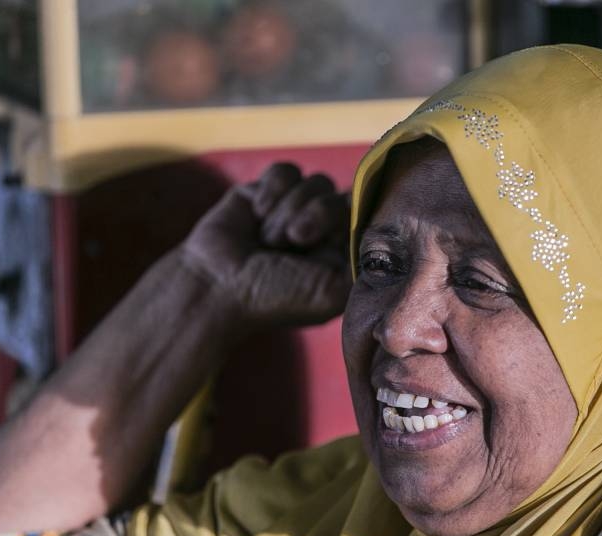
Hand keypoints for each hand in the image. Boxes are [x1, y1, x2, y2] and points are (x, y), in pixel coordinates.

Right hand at [180, 163, 351, 329]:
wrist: (215, 286)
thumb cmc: (274, 298)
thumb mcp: (331, 293)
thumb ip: (366, 265)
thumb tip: (385, 233)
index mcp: (343, 253)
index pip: (368, 218)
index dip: (357, 217)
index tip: (337, 230)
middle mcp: (325, 230)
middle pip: (343, 195)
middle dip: (318, 215)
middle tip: (294, 241)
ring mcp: (296, 208)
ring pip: (316, 181)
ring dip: (289, 210)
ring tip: (268, 240)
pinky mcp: (268, 191)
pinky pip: (287, 171)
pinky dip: (272, 192)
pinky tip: (256, 215)